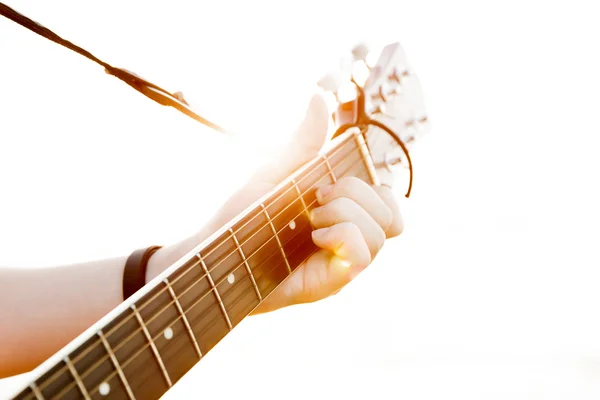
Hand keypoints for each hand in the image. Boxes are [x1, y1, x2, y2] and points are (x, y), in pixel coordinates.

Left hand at [248, 94, 403, 312]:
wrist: (214, 255)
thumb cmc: (242, 218)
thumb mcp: (276, 173)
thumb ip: (304, 143)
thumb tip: (319, 98)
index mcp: (342, 215)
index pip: (388, 200)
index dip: (370, 186)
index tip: (326, 183)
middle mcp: (349, 239)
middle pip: (391, 214)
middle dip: (356, 195)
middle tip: (316, 199)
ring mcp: (343, 261)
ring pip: (381, 233)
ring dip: (345, 215)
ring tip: (309, 220)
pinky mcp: (334, 282)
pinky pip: (363, 255)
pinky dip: (342, 237)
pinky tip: (313, 238)